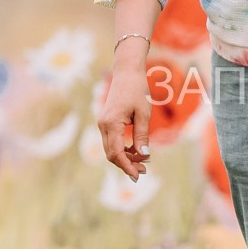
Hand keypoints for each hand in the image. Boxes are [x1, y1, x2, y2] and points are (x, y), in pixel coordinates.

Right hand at [97, 65, 152, 180]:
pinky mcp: (106, 122)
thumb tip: (144, 156)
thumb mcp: (144, 114)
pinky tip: (136, 151)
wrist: (127, 72)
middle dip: (127, 165)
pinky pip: (112, 141)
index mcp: (111, 123)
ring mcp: (103, 124)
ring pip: (111, 149)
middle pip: (112, 154)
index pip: (117, 153)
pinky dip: (123, 149)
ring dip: (125, 158)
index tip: (138, 176)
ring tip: (142, 164)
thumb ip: (142, 136)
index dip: (127, 167)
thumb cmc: (137, 90)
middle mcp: (103, 125)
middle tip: (144, 172)